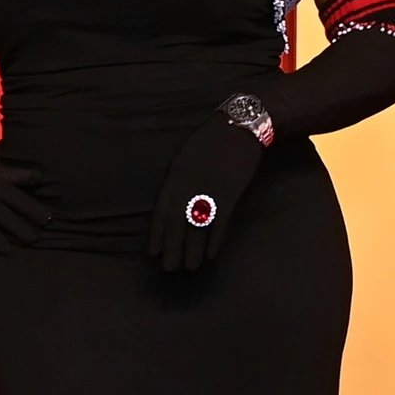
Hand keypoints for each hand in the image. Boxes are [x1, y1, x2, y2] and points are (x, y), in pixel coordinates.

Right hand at [0, 145, 51, 251]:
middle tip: (50, 221)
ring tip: (33, 239)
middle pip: (17, 199)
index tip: (51, 188)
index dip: (34, 179)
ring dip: (20, 230)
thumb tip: (15, 142)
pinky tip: (8, 248)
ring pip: (4, 218)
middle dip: (35, 211)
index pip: (21, 174)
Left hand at [148, 111, 264, 271]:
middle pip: (177, 223)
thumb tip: (171, 204)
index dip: (157, 234)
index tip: (153, 253)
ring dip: (192, 250)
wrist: (240, 126)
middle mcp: (189, 185)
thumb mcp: (184, 156)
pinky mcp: (230, 194)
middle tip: (169, 269)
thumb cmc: (210, 140)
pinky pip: (220, 222)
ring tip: (189, 268)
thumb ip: (177, 179)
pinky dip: (215, 240)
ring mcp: (209, 191)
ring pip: (197, 227)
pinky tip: (211, 255)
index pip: (162, 211)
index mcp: (175, 175)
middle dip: (172, 248)